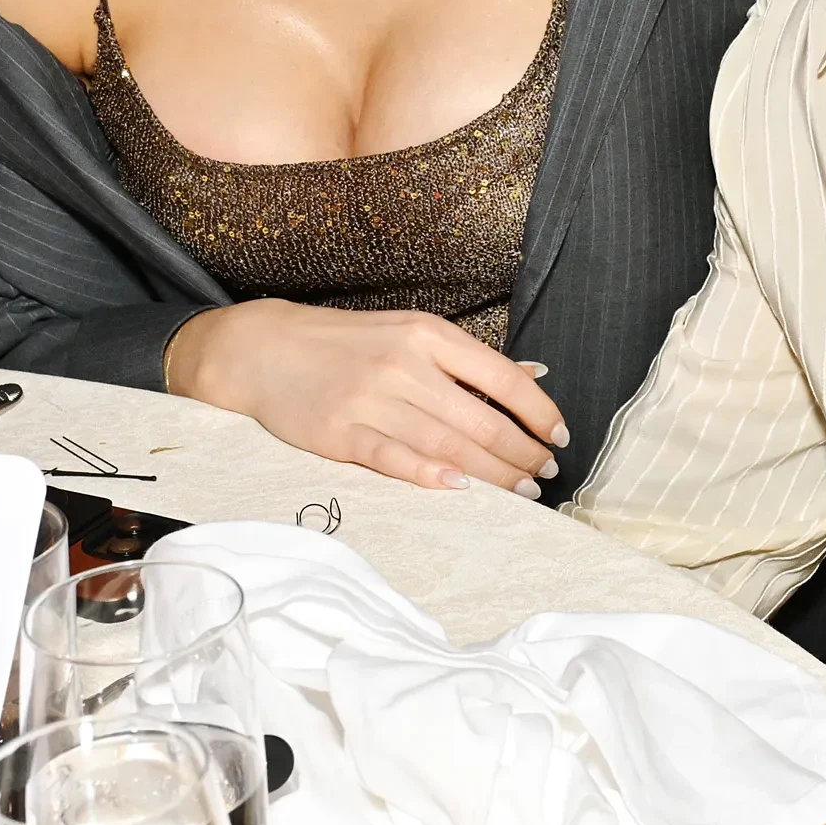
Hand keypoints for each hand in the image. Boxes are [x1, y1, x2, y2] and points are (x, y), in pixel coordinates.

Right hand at [167, 299, 569, 495]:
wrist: (265, 350)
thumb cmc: (346, 343)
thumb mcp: (408, 332)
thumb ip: (465, 360)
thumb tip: (534, 377)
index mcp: (427, 335)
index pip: (501, 378)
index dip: (538, 413)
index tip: (560, 437)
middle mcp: (404, 365)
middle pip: (480, 420)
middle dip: (522, 453)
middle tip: (545, 475)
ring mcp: (372, 400)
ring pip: (448, 446)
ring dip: (492, 474)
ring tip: (521, 492)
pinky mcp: (342, 434)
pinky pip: (396, 460)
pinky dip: (432, 476)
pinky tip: (462, 489)